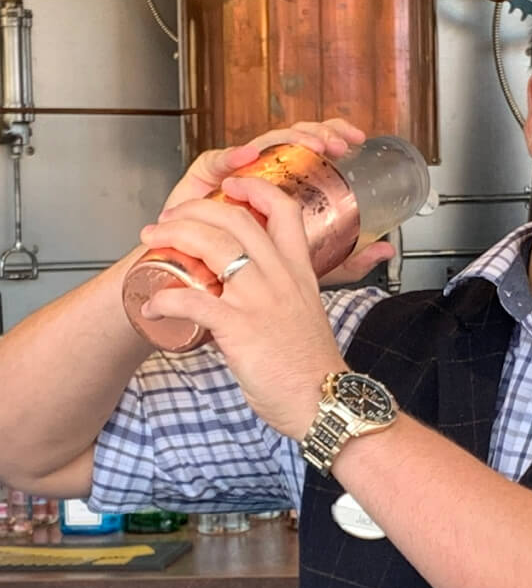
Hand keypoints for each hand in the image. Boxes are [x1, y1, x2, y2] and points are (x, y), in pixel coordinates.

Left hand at [138, 176, 346, 438]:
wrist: (324, 402)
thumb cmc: (313, 367)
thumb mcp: (307, 314)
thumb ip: (285, 294)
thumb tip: (256, 291)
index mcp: (299, 272)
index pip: (284, 210)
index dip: (254, 188)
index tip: (231, 186)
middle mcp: (280, 278)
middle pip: (236, 219)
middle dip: (194, 210)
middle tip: (170, 219)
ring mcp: (259, 300)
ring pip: (211, 246)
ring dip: (172, 239)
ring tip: (151, 244)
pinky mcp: (239, 328)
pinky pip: (192, 300)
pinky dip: (164, 298)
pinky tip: (152, 305)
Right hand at [157, 118, 394, 286]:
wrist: (198, 291)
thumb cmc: (251, 276)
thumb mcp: (311, 268)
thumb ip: (346, 261)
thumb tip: (386, 248)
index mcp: (284, 186)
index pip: (310, 148)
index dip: (332, 135)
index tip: (357, 141)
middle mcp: (259, 174)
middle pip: (288, 139)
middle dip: (315, 132)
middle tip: (336, 143)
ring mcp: (230, 175)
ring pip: (258, 144)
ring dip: (284, 140)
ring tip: (306, 146)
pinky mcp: (199, 182)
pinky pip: (213, 162)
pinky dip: (229, 157)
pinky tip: (247, 159)